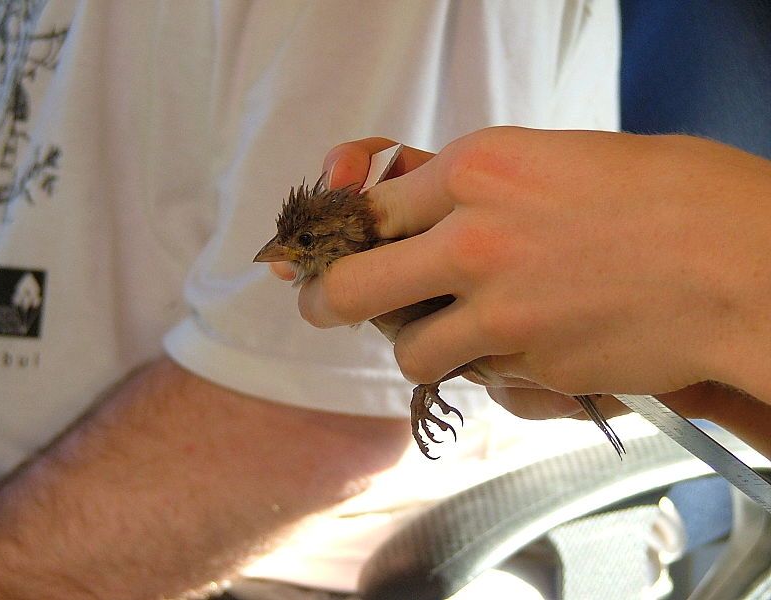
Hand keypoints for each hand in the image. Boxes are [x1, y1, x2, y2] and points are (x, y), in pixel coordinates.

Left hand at [297, 128, 770, 406]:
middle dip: (326, 300)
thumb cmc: (669, 195)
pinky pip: (474, 374)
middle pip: (351, 287)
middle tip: (323, 306)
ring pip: (407, 349)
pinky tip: (516, 345)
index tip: (335, 251)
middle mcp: (471, 237)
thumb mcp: (557, 159)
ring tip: (445, 335)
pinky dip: (480, 367)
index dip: (344, 234)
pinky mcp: (528, 363)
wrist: (743, 262)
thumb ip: (483, 188)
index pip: (368, 209)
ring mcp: (496, 309)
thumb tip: (430, 215)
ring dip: (417, 344)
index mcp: (478, 167)